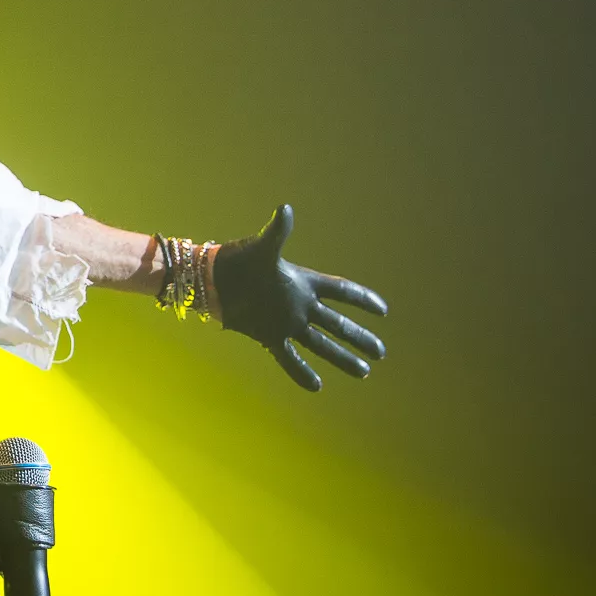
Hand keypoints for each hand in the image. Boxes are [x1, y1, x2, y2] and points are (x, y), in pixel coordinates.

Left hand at [213, 205, 388, 391]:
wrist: (212, 280)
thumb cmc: (238, 259)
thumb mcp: (262, 247)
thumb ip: (278, 232)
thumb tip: (285, 209)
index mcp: (304, 282)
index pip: (341, 290)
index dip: (362, 299)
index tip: (383, 309)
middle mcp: (300, 305)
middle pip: (338, 324)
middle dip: (360, 337)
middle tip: (381, 352)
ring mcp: (286, 322)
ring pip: (321, 345)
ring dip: (342, 358)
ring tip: (363, 372)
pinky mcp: (268, 336)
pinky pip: (289, 359)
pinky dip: (301, 372)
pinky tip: (316, 386)